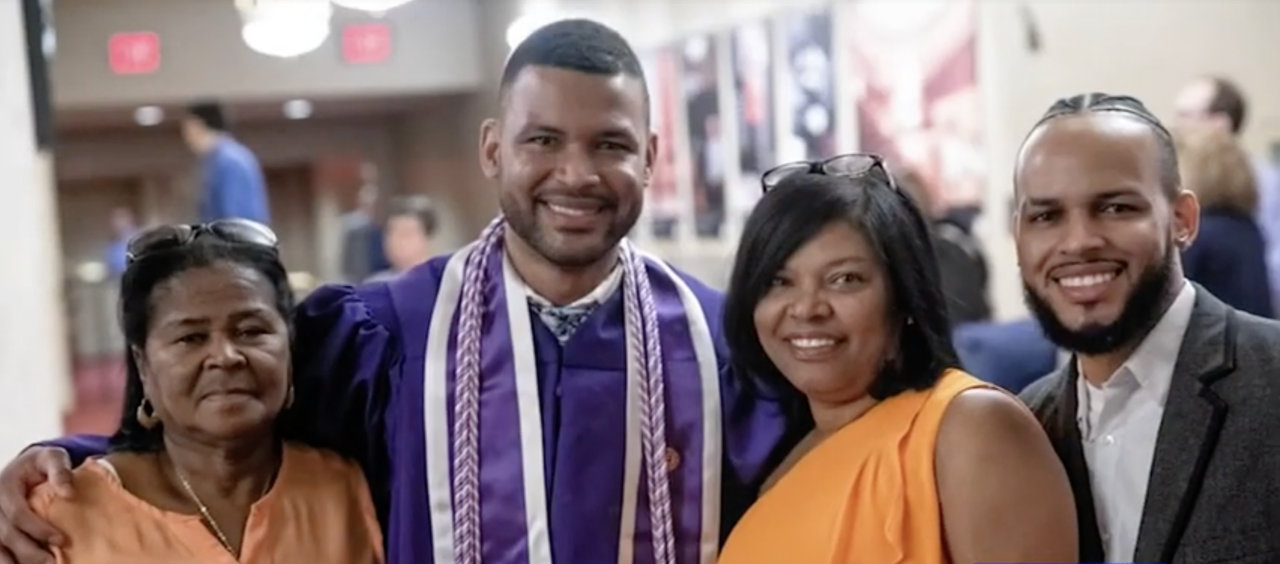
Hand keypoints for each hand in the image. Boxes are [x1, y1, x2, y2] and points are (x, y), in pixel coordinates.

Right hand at [0, 447, 71, 563]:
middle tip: (52, 562)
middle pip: (6, 535)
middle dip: (29, 551)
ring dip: (16, 561)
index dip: (37, 529)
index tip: (60, 540)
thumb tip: (68, 492)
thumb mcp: (53, 457)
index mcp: (5, 487)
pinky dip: (10, 560)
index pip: (18, 514)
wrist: (26, 467)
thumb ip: (60, 470)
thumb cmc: (42, 463)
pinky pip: (0, 549)